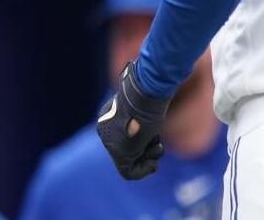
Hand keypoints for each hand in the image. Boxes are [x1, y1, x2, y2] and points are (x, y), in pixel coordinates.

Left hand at [96, 61, 170, 178]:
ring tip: (156, 146)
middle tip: (157, 143)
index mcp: (108, 118)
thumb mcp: (146, 101)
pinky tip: (153, 165)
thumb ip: (143, 110)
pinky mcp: (121, 153)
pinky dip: (144, 171)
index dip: (143, 140)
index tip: (155, 137)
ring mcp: (112, 143)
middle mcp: (107, 131)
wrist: (146, 92)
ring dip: (147, 158)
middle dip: (146, 150)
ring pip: (129, 161)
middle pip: (127, 149)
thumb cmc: (150, 91)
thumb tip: (153, 99)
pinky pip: (128, 172)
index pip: (124, 135)